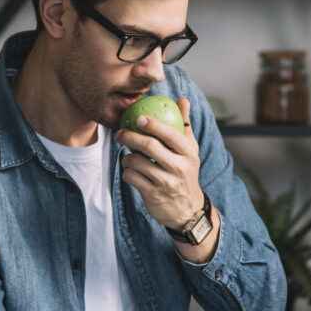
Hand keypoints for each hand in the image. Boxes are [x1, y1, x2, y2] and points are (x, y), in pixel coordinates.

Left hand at [115, 98, 202, 229]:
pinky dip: (127, 171)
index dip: (153, 124)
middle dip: (130, 136)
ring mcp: (165, 182)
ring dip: (127, 156)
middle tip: (120, 132)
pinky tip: (131, 171)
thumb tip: (182, 100)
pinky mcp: (152, 195)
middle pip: (149, 146)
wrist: (187, 209)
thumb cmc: (186, 172)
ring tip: (129, 155)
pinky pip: (131, 176)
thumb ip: (184, 125)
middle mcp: (179, 167)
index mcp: (189, 153)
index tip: (138, 116)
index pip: (171, 134)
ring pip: (136, 161)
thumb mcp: (190, 150)